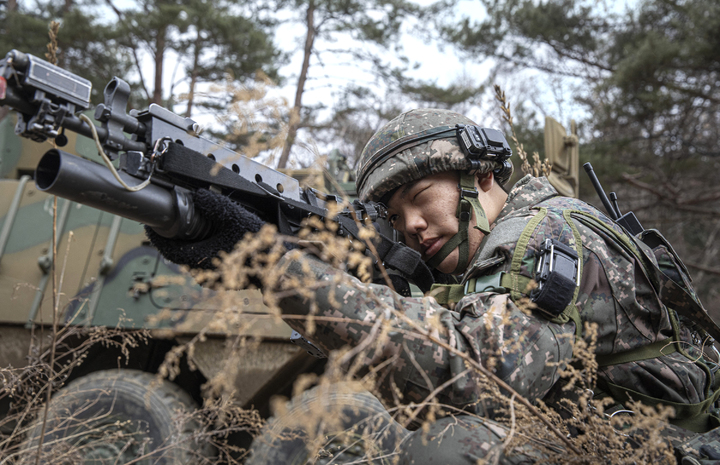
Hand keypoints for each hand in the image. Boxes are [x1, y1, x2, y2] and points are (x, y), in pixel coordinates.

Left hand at [145, 188, 264, 268]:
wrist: (279, 267)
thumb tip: (197, 195)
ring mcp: (212, 277)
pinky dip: (199, 248)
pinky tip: (206, 235)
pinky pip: (202, 261)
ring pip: (190, 257)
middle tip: (169, 217)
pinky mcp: (220, 278)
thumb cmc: (259, 246)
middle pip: (178, 253)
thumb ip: (215, 206)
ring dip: (186, 241)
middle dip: (172, 235)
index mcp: (202, 261)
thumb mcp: (236, 218)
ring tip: (187, 223)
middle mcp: (203, 273)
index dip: (157, 235)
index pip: (169, 250)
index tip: (151, 222)